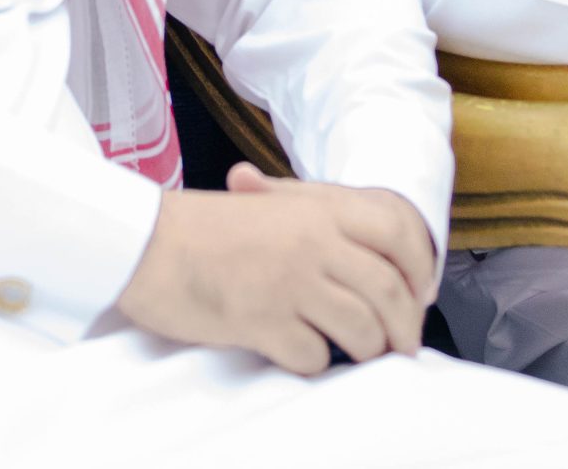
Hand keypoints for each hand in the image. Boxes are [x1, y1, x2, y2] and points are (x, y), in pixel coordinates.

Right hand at [114, 163, 439, 372]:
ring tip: (357, 353)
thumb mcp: (272, 205)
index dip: (420, 267)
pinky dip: (313, 362)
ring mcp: (291, 282)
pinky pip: (314, 357)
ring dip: (366, 350)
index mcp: (319, 207)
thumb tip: (378, 256)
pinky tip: (299, 352)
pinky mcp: (264, 322)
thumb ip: (323, 221)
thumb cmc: (206, 229)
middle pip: (389, 292)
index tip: (420, 293)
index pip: (399, 231)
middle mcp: (314, 241)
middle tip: (401, 345)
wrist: (147, 243)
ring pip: (361, 330)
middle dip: (403, 328)